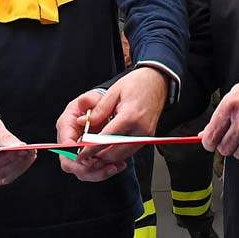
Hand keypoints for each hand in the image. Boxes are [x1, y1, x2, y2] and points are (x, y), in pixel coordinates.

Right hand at [0, 112, 35, 186]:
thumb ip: (5, 138)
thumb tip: (20, 146)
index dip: (8, 157)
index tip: (24, 148)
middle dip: (17, 161)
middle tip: (31, 151)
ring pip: (4, 177)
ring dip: (20, 166)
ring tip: (31, 153)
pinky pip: (5, 177)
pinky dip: (18, 168)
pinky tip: (27, 158)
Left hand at [56, 67, 167, 181]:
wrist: (158, 81)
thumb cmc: (137, 83)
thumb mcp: (114, 92)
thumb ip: (99, 110)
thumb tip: (83, 122)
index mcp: (129, 117)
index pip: (105, 140)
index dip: (90, 150)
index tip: (80, 155)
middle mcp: (139, 130)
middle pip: (114, 152)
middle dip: (98, 157)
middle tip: (85, 155)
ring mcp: (145, 135)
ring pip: (122, 155)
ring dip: (107, 157)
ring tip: (94, 153)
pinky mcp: (147, 137)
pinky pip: (130, 151)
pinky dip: (118, 153)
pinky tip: (108, 149)